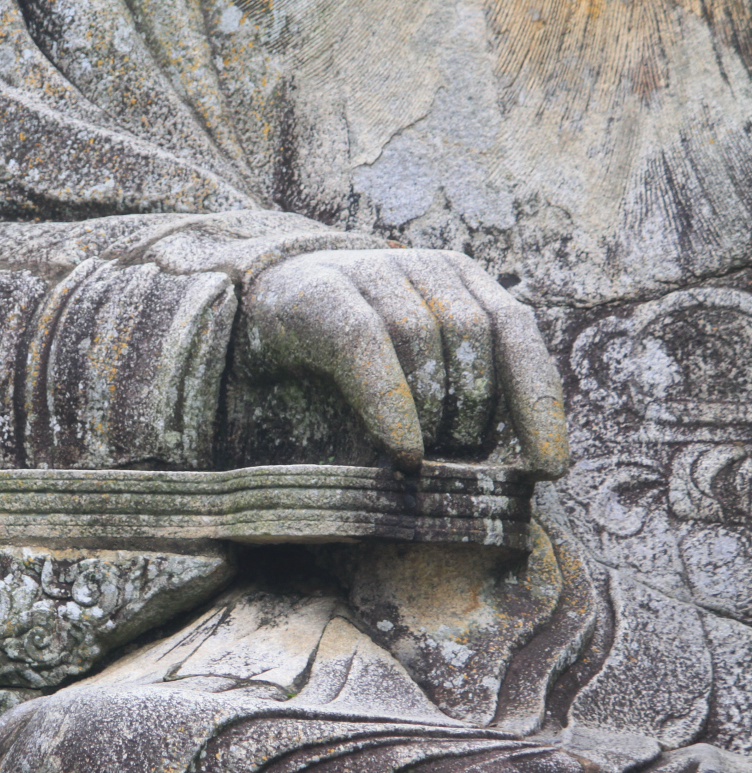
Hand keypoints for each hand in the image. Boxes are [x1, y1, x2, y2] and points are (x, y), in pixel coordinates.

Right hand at [242, 249, 566, 477]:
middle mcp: (423, 266)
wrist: (257, 306)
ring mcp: (371, 270)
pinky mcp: (322, 290)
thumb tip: (513, 471)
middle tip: (453, 463)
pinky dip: (391, 401)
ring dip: (431, 410)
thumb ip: (454, 393)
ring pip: (424, 337)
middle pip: (473, 336)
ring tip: (418, 461)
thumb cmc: (342, 357)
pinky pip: (368, 343)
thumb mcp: (410, 370)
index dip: (538, 401)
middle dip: (473, 412)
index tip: (551, 466)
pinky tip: (403, 449)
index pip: (516, 332)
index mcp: (461, 280)